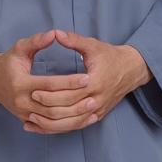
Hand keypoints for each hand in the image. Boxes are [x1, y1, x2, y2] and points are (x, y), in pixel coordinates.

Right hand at [0, 29, 94, 131]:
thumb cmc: (9, 62)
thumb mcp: (20, 48)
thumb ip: (37, 41)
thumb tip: (55, 33)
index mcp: (20, 83)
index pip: (49, 84)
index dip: (69, 81)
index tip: (87, 77)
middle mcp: (21, 102)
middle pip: (52, 106)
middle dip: (74, 101)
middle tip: (94, 95)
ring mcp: (23, 114)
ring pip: (52, 120)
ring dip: (73, 116)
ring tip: (92, 106)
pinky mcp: (27, 120)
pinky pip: (49, 127)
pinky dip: (67, 125)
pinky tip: (83, 119)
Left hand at [23, 28, 150, 133]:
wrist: (131, 69)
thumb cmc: (110, 56)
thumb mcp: (93, 45)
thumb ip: (73, 40)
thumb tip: (55, 33)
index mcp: (95, 82)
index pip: (69, 92)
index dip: (50, 93)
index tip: (33, 90)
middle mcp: (98, 99)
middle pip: (69, 109)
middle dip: (48, 107)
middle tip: (29, 104)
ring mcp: (99, 110)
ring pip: (72, 122)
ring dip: (52, 123)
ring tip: (33, 119)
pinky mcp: (98, 115)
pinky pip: (78, 126)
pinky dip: (61, 128)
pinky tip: (46, 127)